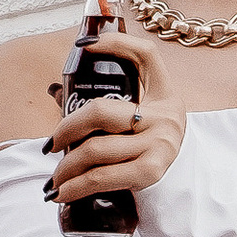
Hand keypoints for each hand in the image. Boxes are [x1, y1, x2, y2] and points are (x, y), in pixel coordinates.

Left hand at [40, 29, 189, 205]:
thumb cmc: (152, 142)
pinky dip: (76, 187)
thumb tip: (58, 90)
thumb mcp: (147, 110)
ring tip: (54, 178)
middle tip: (52, 145)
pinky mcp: (151, 171)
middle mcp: (164, 114)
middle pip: (100, 111)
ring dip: (66, 167)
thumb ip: (114, 94)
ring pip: (95, 148)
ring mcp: (159, 143)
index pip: (145, 54)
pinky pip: (102, 177)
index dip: (116, 43)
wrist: (185, 181)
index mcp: (164, 91)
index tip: (84, 45)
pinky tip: (62, 193)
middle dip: (66, 130)